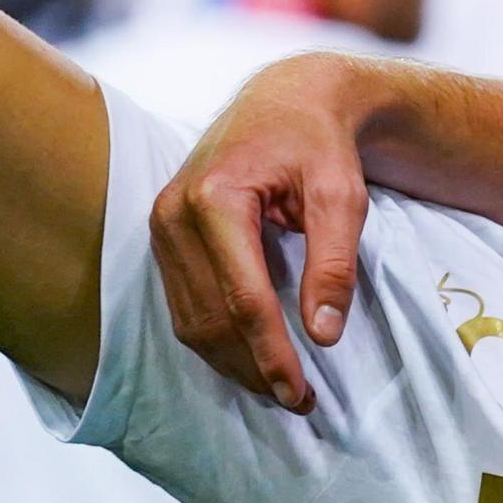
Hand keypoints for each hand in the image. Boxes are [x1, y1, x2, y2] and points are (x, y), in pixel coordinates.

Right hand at [154, 53, 377, 413]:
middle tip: (298, 402)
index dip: (271, 352)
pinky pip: (183, 304)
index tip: (300, 392)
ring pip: (190, 320)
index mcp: (215, 197)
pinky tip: (250, 359)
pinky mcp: (163, 236)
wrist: (286, 100)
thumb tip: (323, 335)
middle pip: (210, 317)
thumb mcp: (342, 196)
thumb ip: (333, 264)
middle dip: (252, 367)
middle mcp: (173, 213)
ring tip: (279, 390)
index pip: (243, 298)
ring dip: (231, 363)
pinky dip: (215, 339)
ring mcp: (160, 225)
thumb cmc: (319, 144)